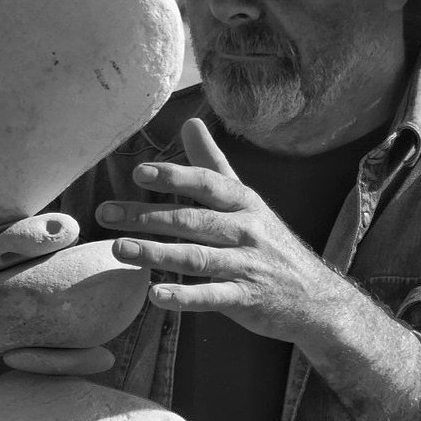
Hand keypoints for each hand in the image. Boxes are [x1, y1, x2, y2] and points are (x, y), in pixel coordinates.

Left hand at [95, 118, 341, 341]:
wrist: (315, 298)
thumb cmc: (270, 245)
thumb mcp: (247, 201)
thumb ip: (213, 164)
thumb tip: (189, 121)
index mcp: (243, 203)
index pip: (206, 184)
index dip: (174, 177)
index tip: (138, 173)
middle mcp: (245, 231)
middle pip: (193, 220)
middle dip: (147, 216)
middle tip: (105, 213)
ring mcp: (247, 266)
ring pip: (197, 257)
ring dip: (156, 253)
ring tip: (119, 249)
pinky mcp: (247, 299)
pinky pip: (212, 297)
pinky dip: (184, 297)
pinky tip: (155, 296)